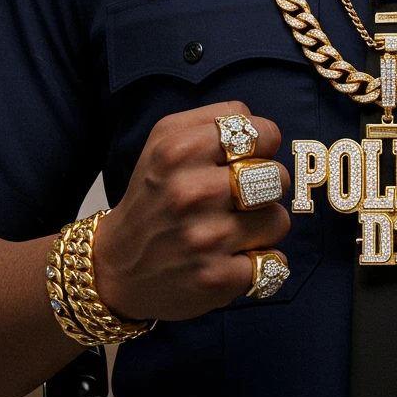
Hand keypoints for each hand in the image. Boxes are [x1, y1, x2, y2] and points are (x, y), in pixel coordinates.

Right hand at [94, 101, 289, 321]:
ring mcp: (204, 239)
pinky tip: (233, 257)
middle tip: (239, 196)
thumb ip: (216, 117)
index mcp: (179, 150)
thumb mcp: (166, 138)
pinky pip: (273, 262)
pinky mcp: (215, 279)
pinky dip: (260, 261)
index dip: (263, 145)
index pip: (263, 132)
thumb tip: (259, 125)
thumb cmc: (154, 194)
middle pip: (277, 176)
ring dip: (263, 226)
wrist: (117, 267)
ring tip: (234, 227)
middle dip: (266, 186)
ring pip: (279, 220)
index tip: (245, 158)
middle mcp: (190, 192)